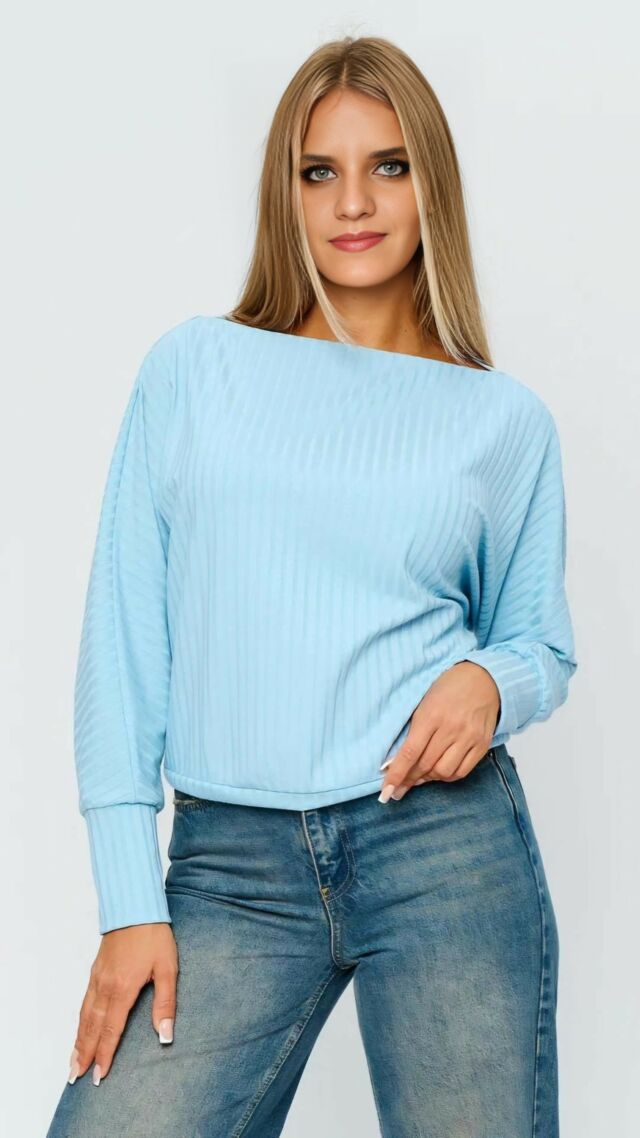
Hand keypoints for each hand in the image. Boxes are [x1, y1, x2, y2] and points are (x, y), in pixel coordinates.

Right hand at [67, 922, 177, 1084]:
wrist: (135, 908)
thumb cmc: (154, 937)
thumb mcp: (168, 969)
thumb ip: (166, 1003)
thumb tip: (165, 1035)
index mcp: (123, 989)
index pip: (112, 1030)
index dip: (105, 1054)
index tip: (99, 1075)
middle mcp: (106, 987)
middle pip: (92, 1027)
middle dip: (85, 1053)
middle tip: (76, 1076)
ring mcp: (98, 978)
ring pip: (84, 1016)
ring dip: (79, 1040)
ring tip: (73, 1061)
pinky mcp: (96, 971)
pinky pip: (84, 1002)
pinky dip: (79, 1020)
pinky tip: (80, 1028)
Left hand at [379, 661, 500, 801]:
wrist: (484, 677)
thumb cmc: (448, 688)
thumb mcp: (423, 703)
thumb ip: (412, 730)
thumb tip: (397, 761)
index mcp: (431, 715)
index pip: (410, 753)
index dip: (396, 775)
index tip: (386, 791)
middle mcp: (451, 728)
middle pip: (425, 765)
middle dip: (409, 780)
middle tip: (397, 788)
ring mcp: (469, 738)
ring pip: (444, 772)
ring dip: (428, 779)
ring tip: (419, 776)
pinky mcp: (482, 744)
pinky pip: (462, 771)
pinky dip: (447, 777)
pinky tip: (439, 772)